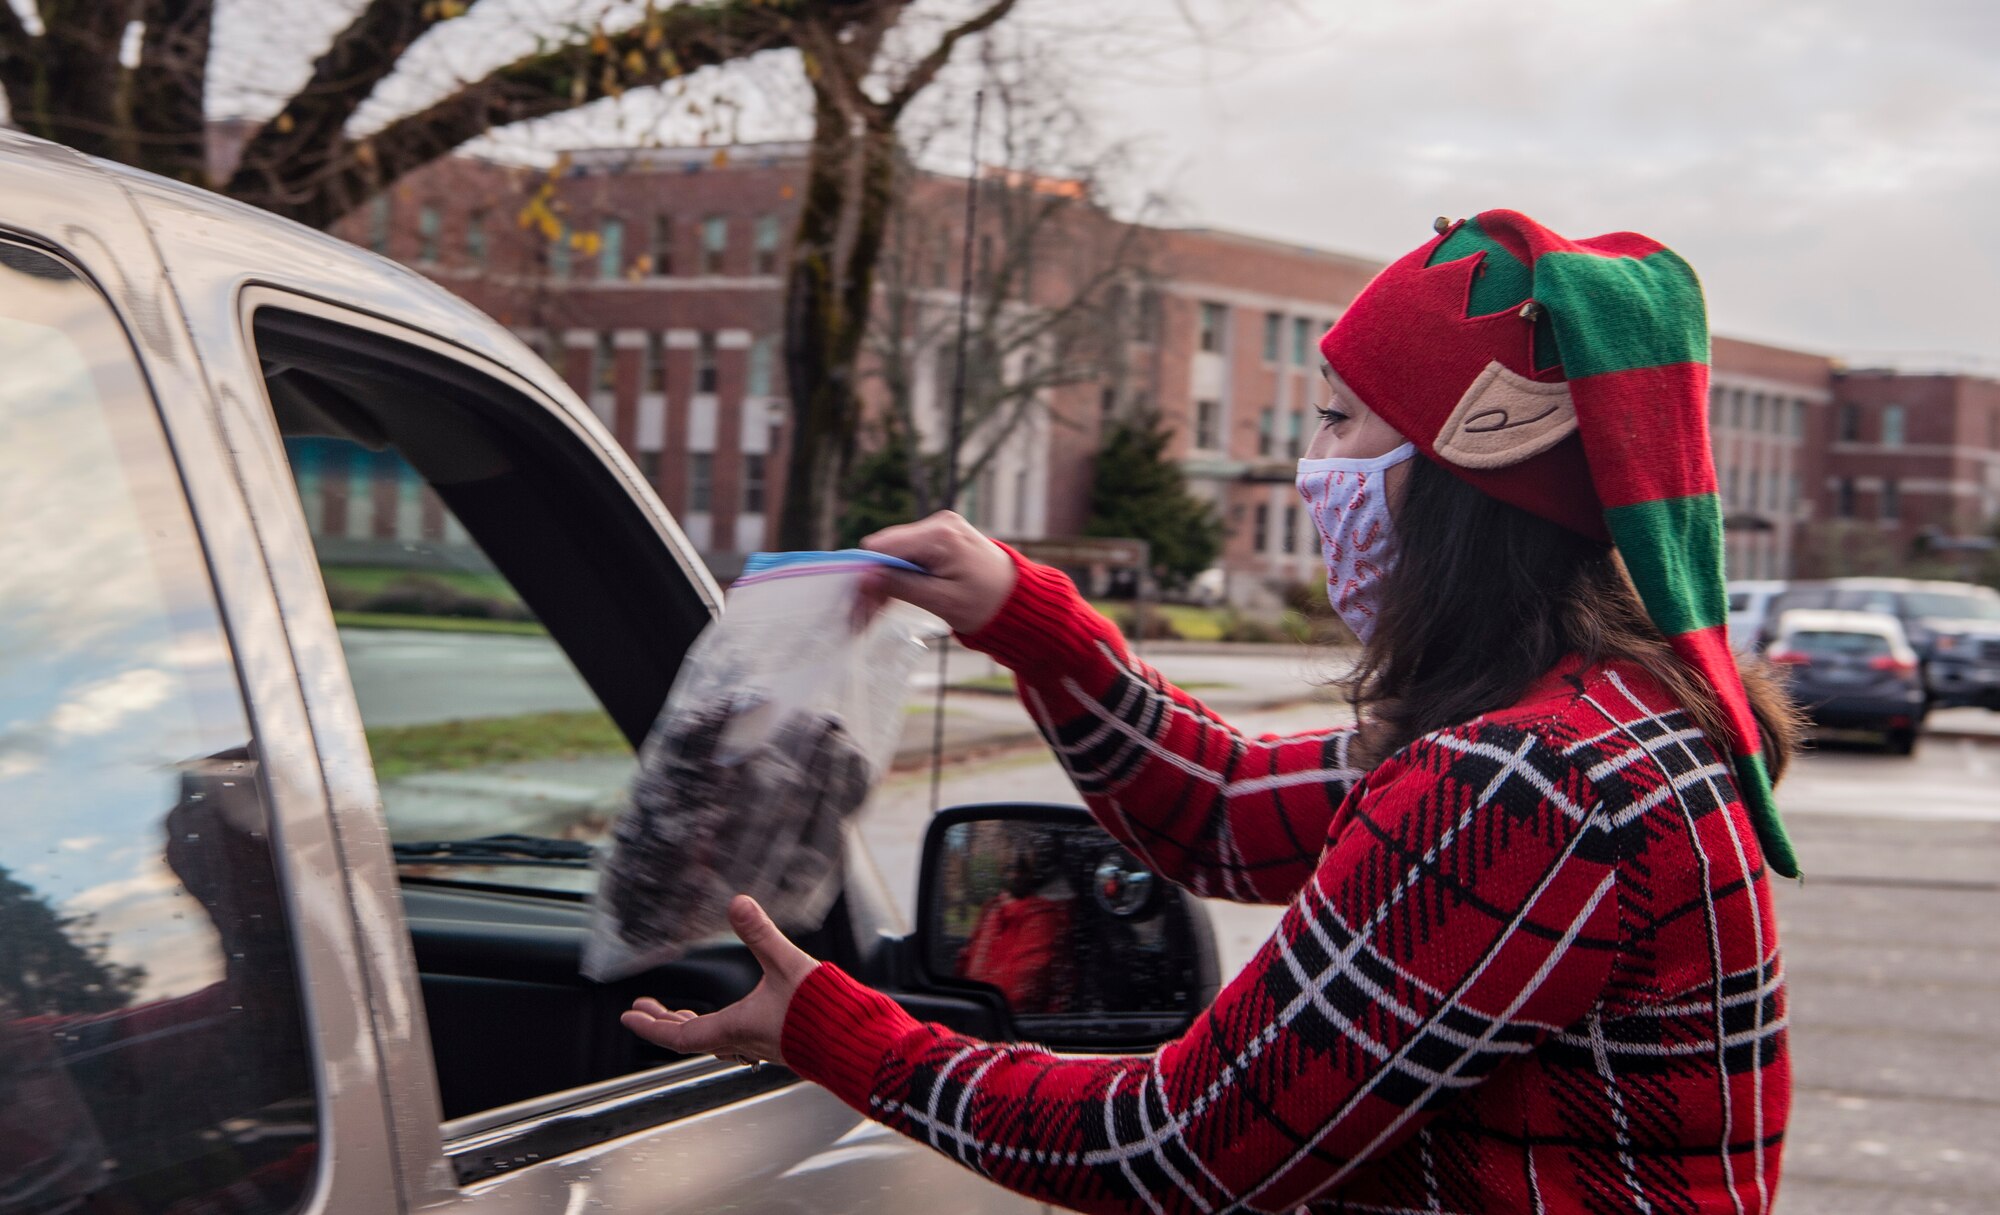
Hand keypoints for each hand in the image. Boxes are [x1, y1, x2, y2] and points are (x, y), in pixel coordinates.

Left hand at [621, 895, 818, 1067]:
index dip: (650, 1027)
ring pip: (713, 1041)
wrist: (855, 1042)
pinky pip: (734, 1040)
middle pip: (691, 1039)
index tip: (629, 1017)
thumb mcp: (787, 964)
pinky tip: (730, 1016)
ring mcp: (760, 1047)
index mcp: (736, 1027)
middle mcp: (743, 1042)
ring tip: (679, 1013)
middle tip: (645, 1010)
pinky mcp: (778, 1046)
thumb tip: (738, 903)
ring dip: (690, 1026)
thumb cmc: (823, 1011)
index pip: (678, 1035)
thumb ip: (761, 933)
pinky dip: (717, 1028)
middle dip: (664, 1023)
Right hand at [856, 511, 1016, 634]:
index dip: (865, 575)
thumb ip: (903, 586)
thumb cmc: (987, 604)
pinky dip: (897, 578)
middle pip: (885, 550)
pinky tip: (888, 601)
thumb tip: (864, 578)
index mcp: (940, 535)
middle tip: (861, 619)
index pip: (884, 547)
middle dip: (871, 583)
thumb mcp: (943, 601)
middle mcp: (937, 524)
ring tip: (870, 616)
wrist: (1019, 601)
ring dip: (881, 583)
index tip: (857, 606)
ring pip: (892, 554)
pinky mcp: (939, 539)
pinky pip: (907, 556)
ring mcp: (938, 529)